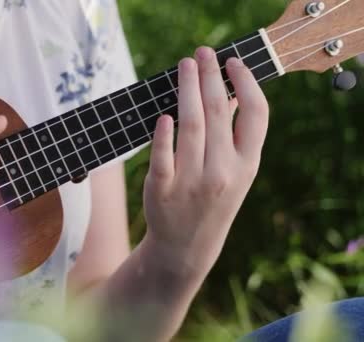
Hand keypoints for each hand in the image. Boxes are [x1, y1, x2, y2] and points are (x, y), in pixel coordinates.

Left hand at [143, 47, 268, 277]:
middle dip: (210, 76)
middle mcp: (222, 172)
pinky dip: (163, 133)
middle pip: (219, 112)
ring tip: (185, 66)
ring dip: (187, 90)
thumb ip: (236, 136)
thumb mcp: (235, 173)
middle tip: (202, 52)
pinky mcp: (161, 189)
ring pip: (190, 125)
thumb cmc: (213, 200)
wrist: (186, 246)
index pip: (256, 116)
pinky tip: (164, 114)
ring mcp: (191, 182)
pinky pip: (162, 155)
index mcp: (246, 165)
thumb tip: (231, 91)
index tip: (233, 62)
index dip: (246, 83)